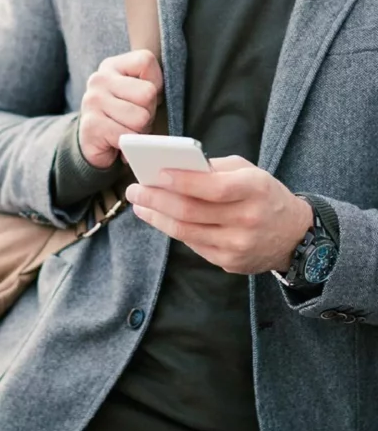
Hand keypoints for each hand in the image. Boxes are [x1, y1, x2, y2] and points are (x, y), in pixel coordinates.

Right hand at [78, 49, 162, 169]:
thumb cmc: (124, 117)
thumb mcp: (137, 94)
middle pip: (147, 93)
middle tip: (135, 120)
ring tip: (127, 131)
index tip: (143, 98)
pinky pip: (127, 136)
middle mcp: (99, 79)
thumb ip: (153, 86)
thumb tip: (171, 103)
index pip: (146, 61)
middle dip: (148, 112)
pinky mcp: (91, 125)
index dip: (156, 84)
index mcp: (113, 66)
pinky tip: (118, 142)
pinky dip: (129, 145)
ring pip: (140, 118)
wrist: (94, 144)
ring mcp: (92, 101)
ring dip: (139, 131)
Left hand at [125, 157, 313, 274]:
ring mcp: (239, 245)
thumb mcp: (249, 171)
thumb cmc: (263, 194)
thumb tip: (172, 168)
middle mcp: (249, 219)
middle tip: (134, 190)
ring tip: (139, 205)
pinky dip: (172, 229)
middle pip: (191, 211)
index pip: (213, 187)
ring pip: (186, 231)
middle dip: (156, 199)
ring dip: (156, 217)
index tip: (155, 173)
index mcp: (255, 189)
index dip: (182, 181)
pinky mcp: (231, 263)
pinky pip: (193, 244)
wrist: (295, 235)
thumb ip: (214, 167)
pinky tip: (158, 218)